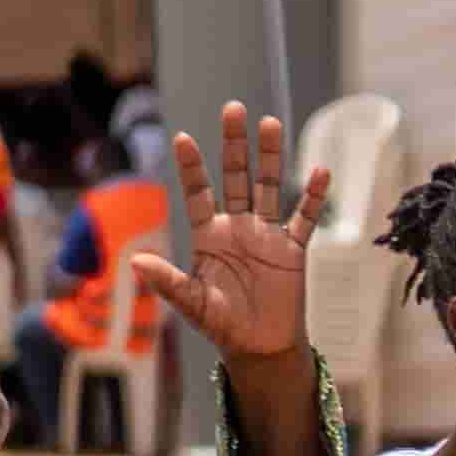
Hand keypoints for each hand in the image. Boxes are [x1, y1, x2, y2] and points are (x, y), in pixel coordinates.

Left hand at [142, 102, 328, 364]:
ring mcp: (266, 234)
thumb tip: (136, 261)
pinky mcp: (293, 249)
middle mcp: (237, 227)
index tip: (183, 138)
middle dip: (235, 144)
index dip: (192, 167)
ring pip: (268, 187)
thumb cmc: (220, 324)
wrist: (259, 346)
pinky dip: (313, 197)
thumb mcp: (190, 302)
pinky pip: (304, 217)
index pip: (198, 193)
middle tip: (234, 109)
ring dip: (270, 157)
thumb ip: (167, 281)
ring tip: (271, 123)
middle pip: (236, 177)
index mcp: (208, 235)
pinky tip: (320, 172)